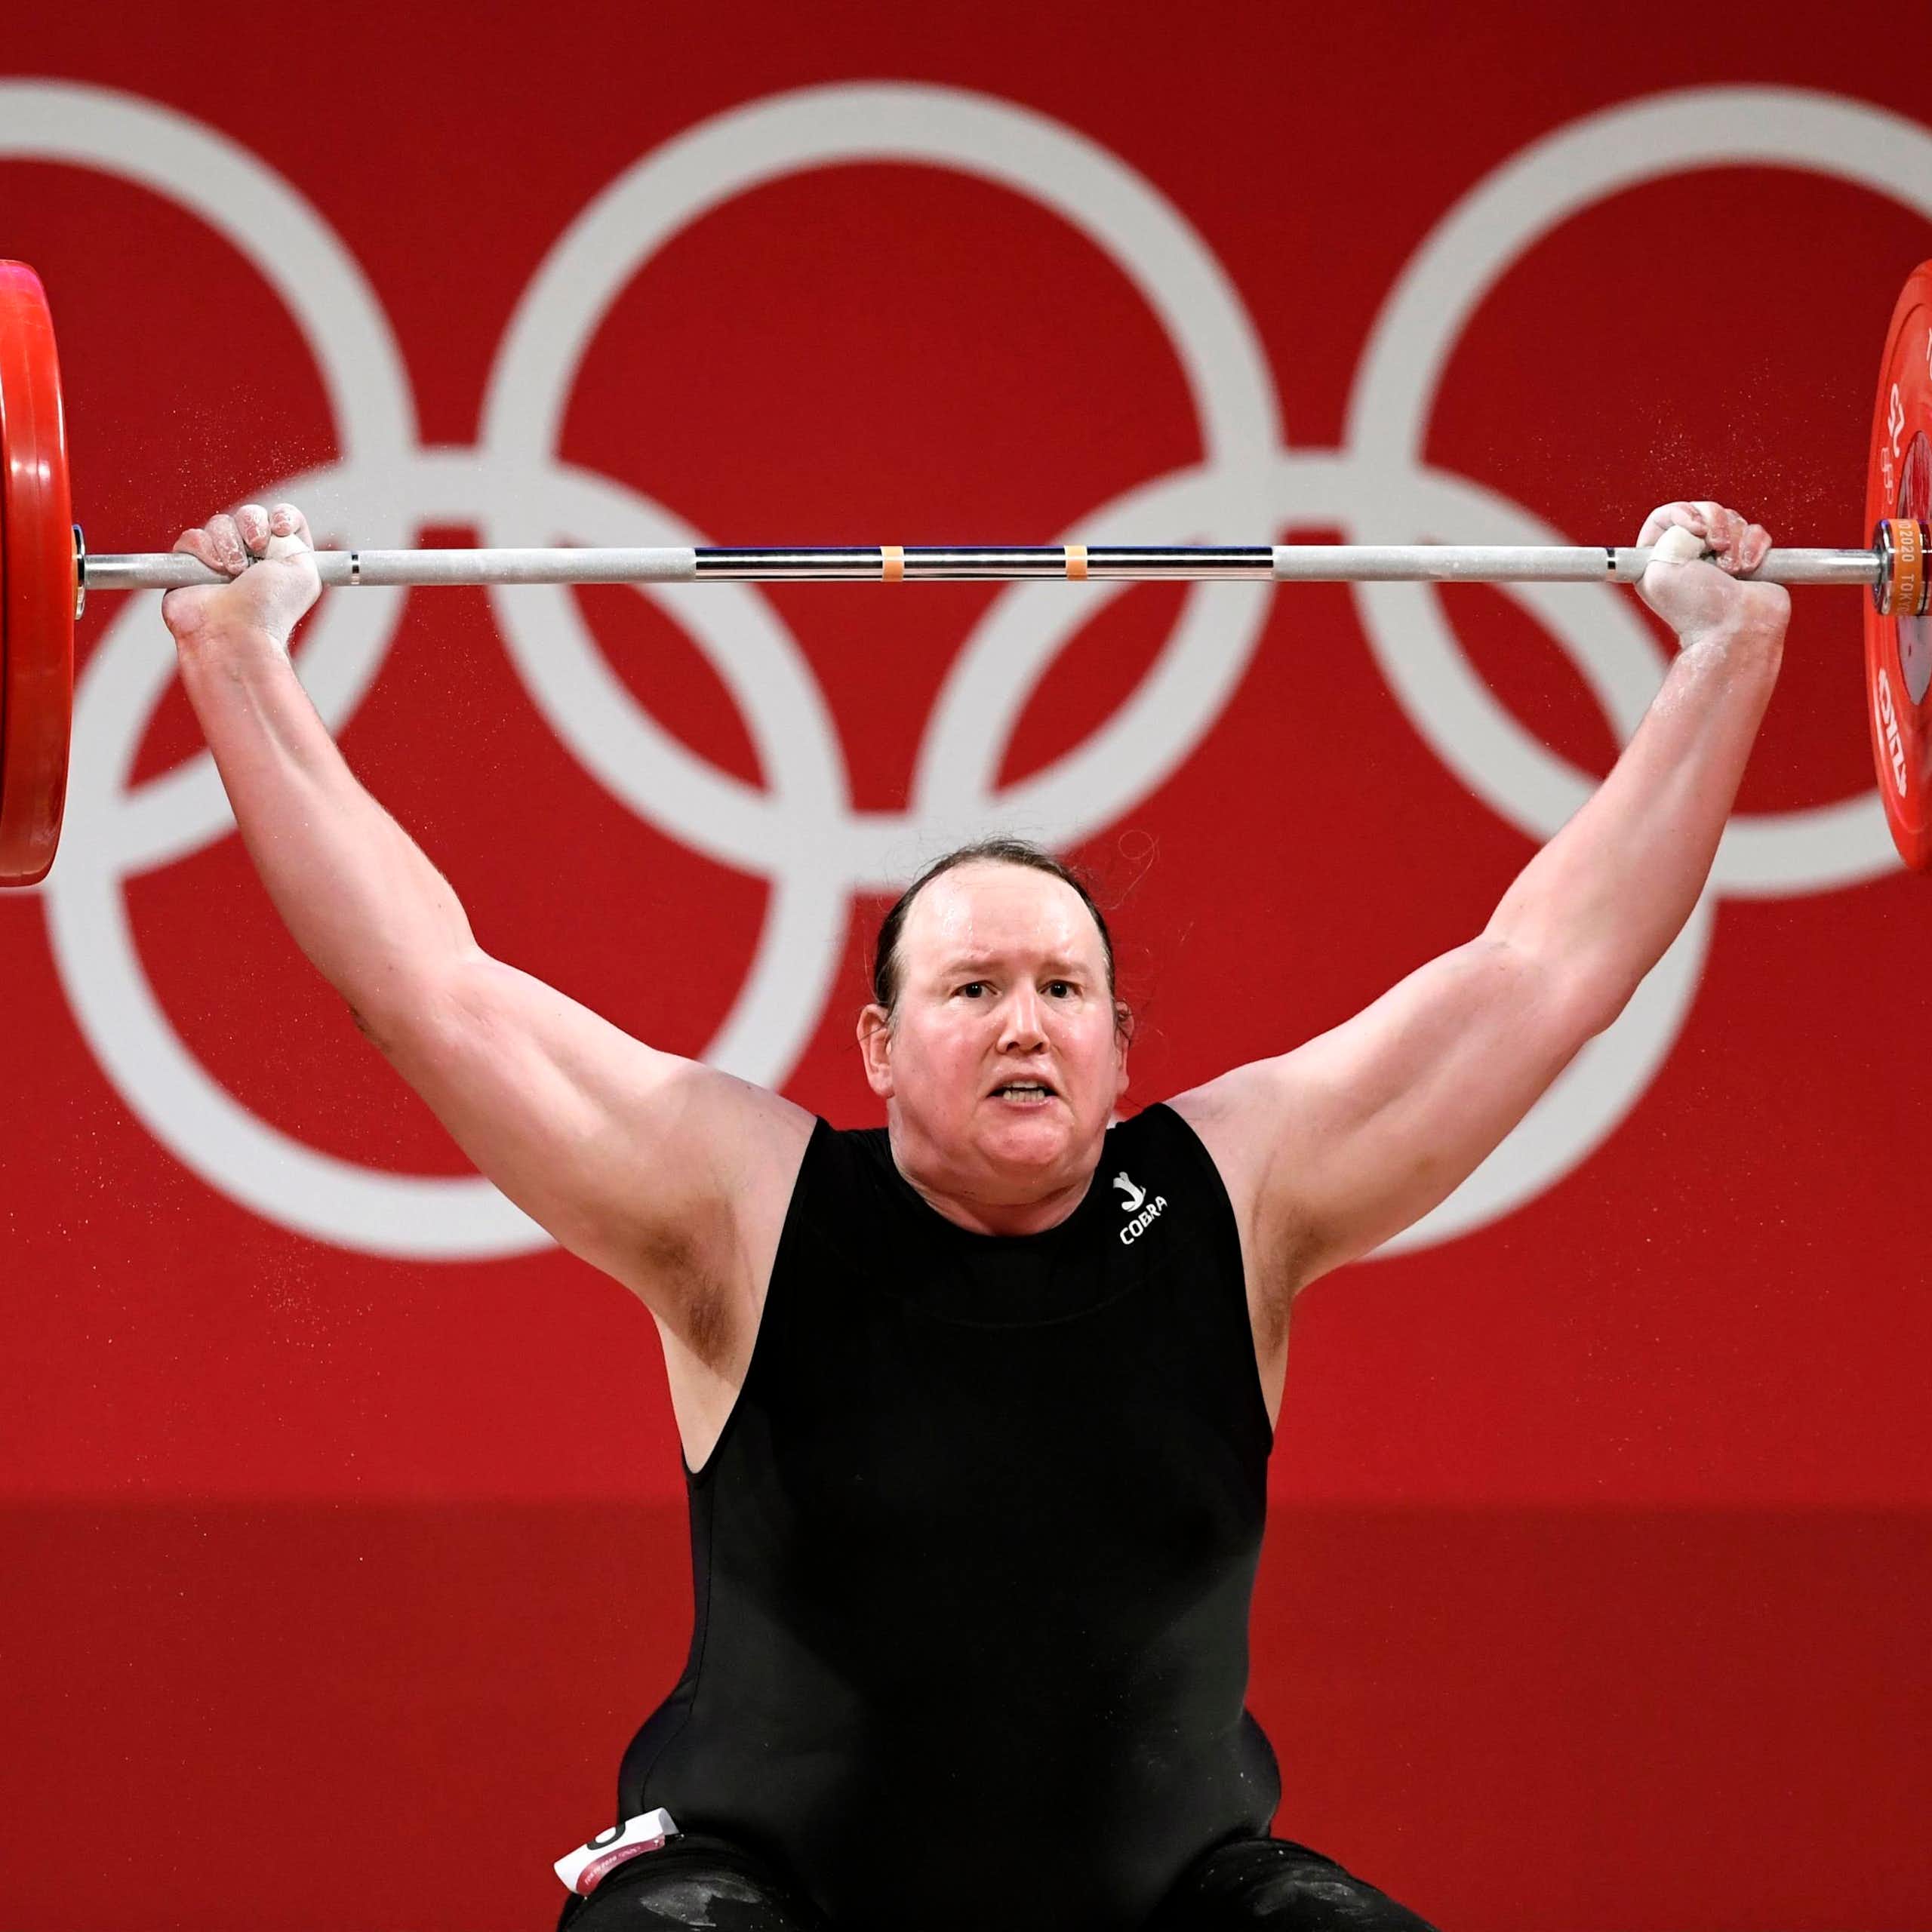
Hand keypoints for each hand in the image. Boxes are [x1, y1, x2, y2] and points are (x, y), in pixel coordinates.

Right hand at [161, 502, 321, 648]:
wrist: (235, 630)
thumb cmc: (270, 608)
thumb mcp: (304, 569)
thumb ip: (295, 539)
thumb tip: (275, 524)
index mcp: (282, 560)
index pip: (282, 518)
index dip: (282, 515)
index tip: (281, 528)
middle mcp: (253, 560)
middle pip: (249, 514)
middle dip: (252, 525)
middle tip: (257, 547)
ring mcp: (220, 562)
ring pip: (219, 523)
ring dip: (229, 543)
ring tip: (234, 571)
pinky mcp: (189, 566)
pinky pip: (192, 537)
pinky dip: (203, 549)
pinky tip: (214, 571)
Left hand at [1634, 499, 1789, 646]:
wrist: (1736, 628)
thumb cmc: (1696, 607)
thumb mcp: (1659, 568)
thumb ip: (1666, 534)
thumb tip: (1691, 523)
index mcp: (1660, 557)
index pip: (1665, 515)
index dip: (1682, 512)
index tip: (1695, 528)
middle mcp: (1690, 555)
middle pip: (1704, 510)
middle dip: (1716, 524)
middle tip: (1716, 547)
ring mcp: (1720, 556)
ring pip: (1733, 519)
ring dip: (1736, 541)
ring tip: (1732, 570)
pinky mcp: (1748, 559)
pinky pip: (1756, 532)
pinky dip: (1755, 546)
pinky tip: (1749, 569)